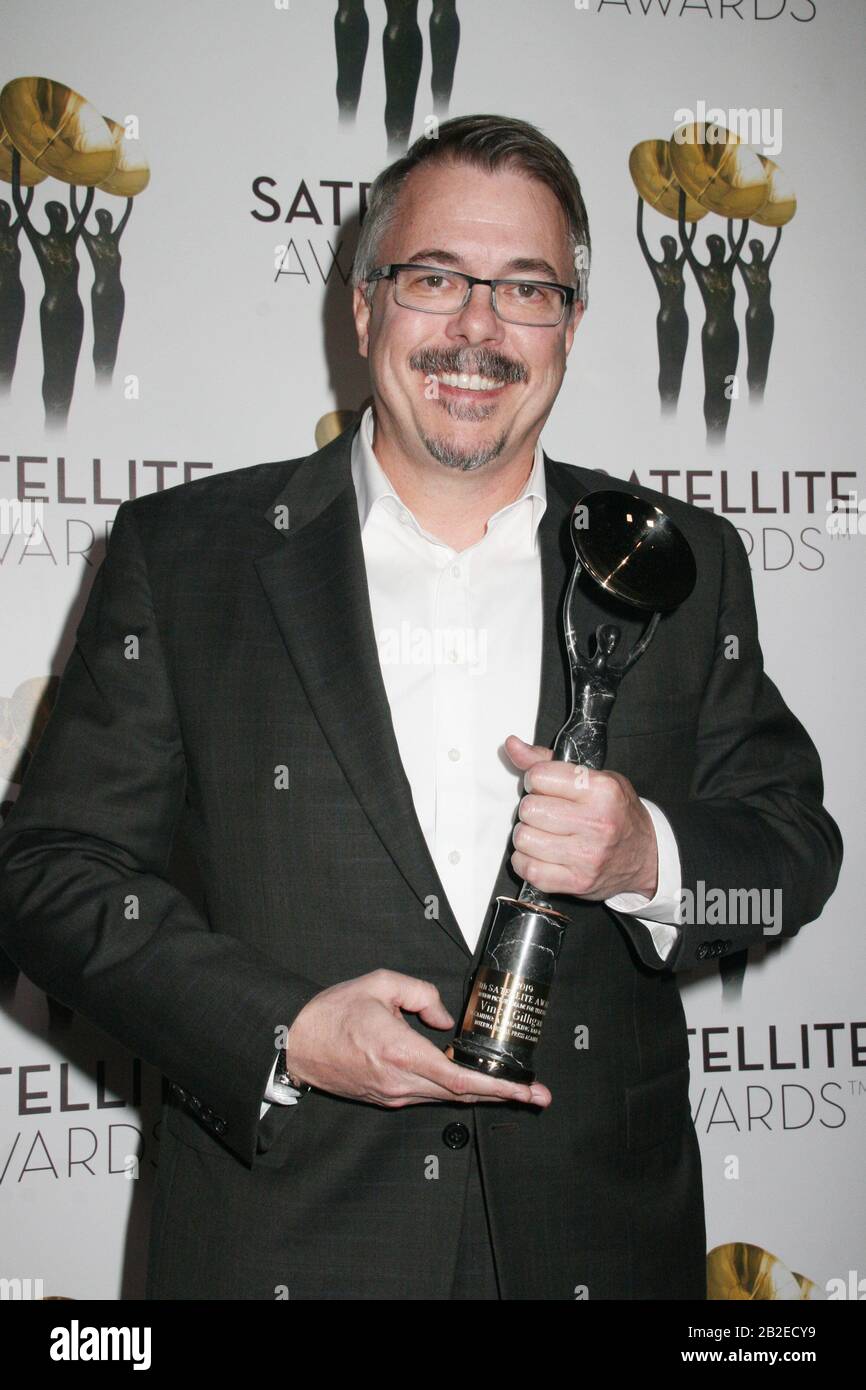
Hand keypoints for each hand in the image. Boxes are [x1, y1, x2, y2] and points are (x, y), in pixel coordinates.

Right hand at [282, 969, 551, 1108]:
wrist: (295, 1044)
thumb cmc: (333, 1013)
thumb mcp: (378, 984)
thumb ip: (419, 994)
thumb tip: (444, 1019)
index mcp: (399, 1051)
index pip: (458, 1078)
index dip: (497, 1086)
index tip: (524, 1089)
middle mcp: (399, 1080)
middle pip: (461, 1095)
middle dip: (503, 1095)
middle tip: (537, 1095)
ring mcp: (392, 1094)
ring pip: (447, 1098)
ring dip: (481, 1094)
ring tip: (513, 1089)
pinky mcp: (386, 1097)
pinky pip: (428, 1096)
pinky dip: (455, 1091)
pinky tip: (472, 1082)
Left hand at [505, 734, 658, 900]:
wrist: (646, 856)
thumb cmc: (618, 813)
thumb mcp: (595, 778)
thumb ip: (549, 761)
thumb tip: (512, 745)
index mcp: (601, 790)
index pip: (539, 776)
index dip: (536, 780)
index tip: (545, 787)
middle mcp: (596, 822)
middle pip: (528, 808)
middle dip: (531, 808)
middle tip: (547, 813)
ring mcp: (586, 856)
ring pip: (523, 839)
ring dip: (527, 835)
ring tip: (545, 833)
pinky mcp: (576, 882)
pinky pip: (529, 869)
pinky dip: (526, 862)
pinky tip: (541, 854)